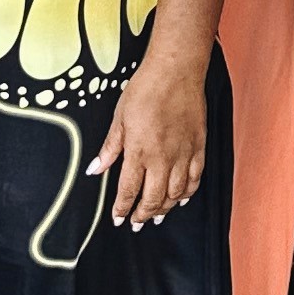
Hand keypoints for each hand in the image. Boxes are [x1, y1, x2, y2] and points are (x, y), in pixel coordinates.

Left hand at [96, 49, 206, 227]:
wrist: (176, 71)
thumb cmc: (146, 89)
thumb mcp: (119, 118)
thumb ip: (110, 148)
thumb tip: (95, 169)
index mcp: (138, 151)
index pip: (128, 191)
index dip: (122, 209)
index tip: (118, 218)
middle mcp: (162, 158)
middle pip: (153, 199)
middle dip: (143, 215)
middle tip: (137, 223)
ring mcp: (183, 154)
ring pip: (175, 194)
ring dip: (165, 209)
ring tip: (157, 216)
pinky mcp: (198, 147)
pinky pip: (195, 179)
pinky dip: (188, 193)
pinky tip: (181, 199)